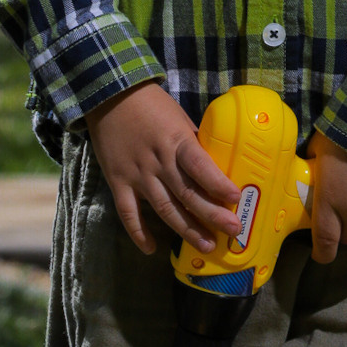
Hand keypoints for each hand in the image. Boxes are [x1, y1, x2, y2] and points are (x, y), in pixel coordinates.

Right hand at [85, 82, 240, 256]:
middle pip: (187, 193)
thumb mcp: (180, 118)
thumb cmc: (152, 106)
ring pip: (164, 208)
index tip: (236, 198)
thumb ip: (194, 143)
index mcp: (176, 140)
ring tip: (207, 246)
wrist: (110, 97)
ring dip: (186, 230)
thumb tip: (217, 167)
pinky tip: (152, 249)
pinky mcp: (118, 182)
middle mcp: (158, 161)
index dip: (217, 183)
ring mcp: (137, 174)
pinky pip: (128, 213)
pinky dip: (139, 232)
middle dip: (212, 215)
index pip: (199, 166)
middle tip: (233, 231)